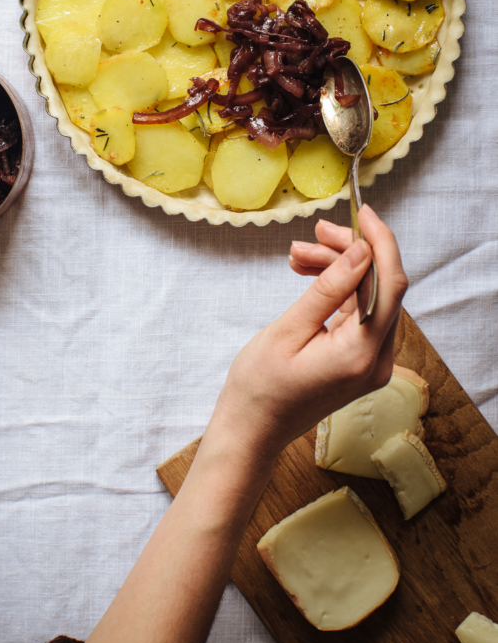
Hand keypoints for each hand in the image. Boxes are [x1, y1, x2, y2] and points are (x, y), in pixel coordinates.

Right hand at [206, 205, 407, 476]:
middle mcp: (377, 361)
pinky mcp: (361, 362)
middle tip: (313, 234)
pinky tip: (309, 276)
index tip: (363, 212)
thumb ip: (330, 289)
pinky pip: (359, 314)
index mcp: (360, 354)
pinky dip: (338, 291)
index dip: (381, 242)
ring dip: (338, 269)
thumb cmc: (259, 386)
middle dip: (349, 253)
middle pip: (381, 287)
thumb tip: (362, 251)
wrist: (252, 430)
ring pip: (369, 297)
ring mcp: (372, 364)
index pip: (390, 285)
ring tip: (297, 257)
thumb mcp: (289, 329)